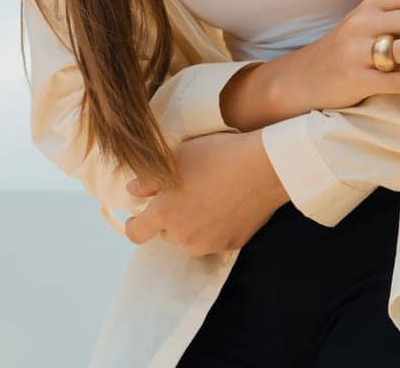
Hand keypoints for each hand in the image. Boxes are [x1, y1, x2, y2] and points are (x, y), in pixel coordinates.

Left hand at [123, 131, 285, 255]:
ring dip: (194, 226)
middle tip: (186, 196)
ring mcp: (209, 242)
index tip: (140, 215)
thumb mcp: (178, 157)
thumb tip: (133, 190)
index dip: (136, 224)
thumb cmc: (220, 156)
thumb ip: (149, 179)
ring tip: (210, 200)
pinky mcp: (232, 243)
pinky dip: (218, 227)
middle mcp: (183, 234)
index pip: (136, 232)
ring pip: (192, 239)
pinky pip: (217, 239)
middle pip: (167, 234)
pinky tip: (229, 205)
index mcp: (165, 213)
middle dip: (171, 219)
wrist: (265, 166)